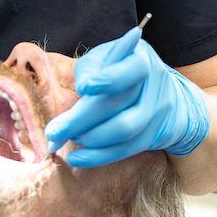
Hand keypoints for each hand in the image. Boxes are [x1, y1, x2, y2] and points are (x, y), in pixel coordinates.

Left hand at [44, 26, 208, 167]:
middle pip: (118, 104)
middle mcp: (154, 85)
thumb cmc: (121, 70)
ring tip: (66, 137)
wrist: (163, 94)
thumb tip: (80, 91)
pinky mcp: (153, 136)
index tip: (81, 87)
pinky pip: (125, 150)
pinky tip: (75, 158)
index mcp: (141, 58)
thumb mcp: (108, 58)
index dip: (106, 79)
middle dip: (82, 119)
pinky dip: (98, 156)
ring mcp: (157, 112)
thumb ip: (91, 68)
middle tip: (53, 131)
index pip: (128, 69)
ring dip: (90, 137)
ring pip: (124, 130)